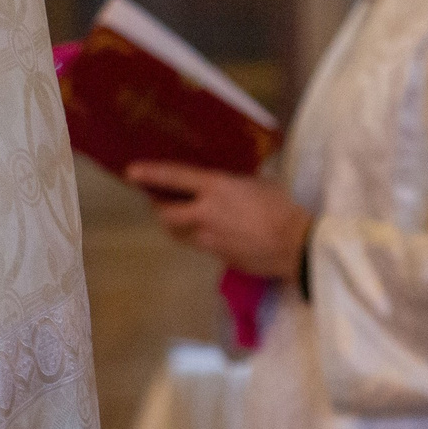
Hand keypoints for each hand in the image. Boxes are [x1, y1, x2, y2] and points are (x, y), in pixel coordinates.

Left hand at [125, 162, 312, 280]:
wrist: (296, 245)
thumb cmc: (282, 207)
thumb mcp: (257, 183)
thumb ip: (233, 182)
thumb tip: (222, 182)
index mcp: (216, 188)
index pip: (174, 177)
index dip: (150, 174)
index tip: (131, 173)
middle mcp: (205, 212)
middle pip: (165, 213)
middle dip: (158, 208)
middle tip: (160, 201)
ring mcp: (208, 237)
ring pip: (177, 232)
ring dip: (174, 224)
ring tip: (181, 217)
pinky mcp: (216, 255)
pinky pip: (198, 244)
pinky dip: (197, 237)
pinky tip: (211, 232)